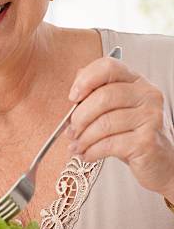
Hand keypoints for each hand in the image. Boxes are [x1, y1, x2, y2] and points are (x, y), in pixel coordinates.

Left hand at [66, 55, 173, 197]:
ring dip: (83, 138)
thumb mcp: (115, 110)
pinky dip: (92, 151)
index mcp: (137, 81)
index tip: (73, 97)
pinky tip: (88, 155)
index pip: (108, 66)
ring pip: (104, 123)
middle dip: (79, 117)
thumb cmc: (133, 134)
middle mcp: (147, 94)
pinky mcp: (147, 141)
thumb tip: (75, 91)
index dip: (86, 80)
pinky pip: (109, 144)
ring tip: (77, 146)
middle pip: (103, 96)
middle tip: (70, 131)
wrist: (159, 162)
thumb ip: (96, 95)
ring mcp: (151, 117)